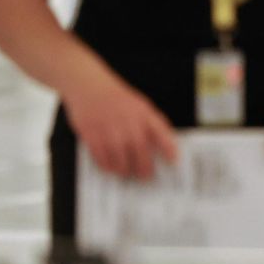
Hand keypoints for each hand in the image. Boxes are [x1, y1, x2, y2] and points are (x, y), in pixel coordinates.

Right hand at [61, 71, 177, 179]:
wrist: (89, 87)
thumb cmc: (117, 98)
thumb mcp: (141, 105)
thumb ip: (152, 123)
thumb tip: (166, 144)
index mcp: (142, 112)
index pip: (160, 131)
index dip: (168, 147)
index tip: (174, 160)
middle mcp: (127, 121)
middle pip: (140, 149)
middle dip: (145, 167)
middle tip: (146, 177)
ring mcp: (109, 128)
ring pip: (120, 157)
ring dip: (125, 169)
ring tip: (127, 174)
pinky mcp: (92, 134)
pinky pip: (101, 156)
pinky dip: (107, 166)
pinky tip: (111, 168)